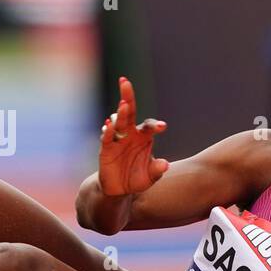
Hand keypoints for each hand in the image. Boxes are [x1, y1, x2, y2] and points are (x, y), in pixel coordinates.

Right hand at [98, 76, 168, 196]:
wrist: (118, 188)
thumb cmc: (137, 178)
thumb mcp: (150, 177)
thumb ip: (157, 170)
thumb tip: (165, 165)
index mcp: (143, 137)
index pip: (149, 126)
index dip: (155, 125)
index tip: (162, 127)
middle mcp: (130, 134)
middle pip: (129, 111)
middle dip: (127, 96)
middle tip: (125, 81)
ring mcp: (117, 139)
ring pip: (118, 122)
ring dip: (120, 113)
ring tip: (123, 106)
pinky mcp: (106, 148)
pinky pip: (107, 137)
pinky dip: (108, 131)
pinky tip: (109, 125)